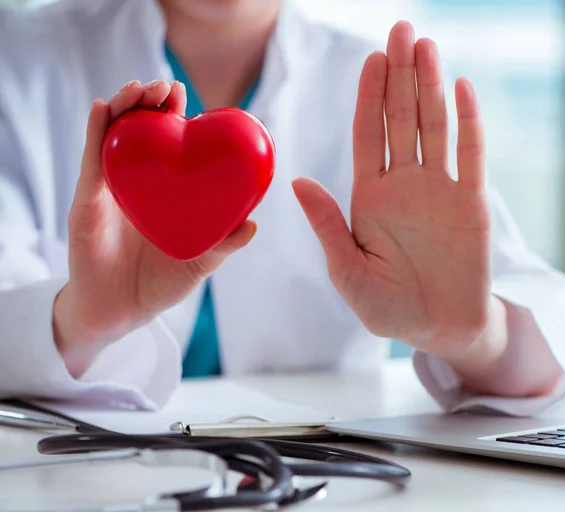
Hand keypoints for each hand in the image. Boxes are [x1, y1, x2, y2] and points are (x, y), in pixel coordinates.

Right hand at [53, 80, 255, 375]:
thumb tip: (253, 225)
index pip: (167, 143)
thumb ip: (224, 244)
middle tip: (163, 87)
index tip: (185, 97)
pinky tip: (102, 109)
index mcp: (162, 190)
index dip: (174, 116)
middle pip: (139, 131)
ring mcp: (110, 190)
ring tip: (139, 90)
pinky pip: (91, 163)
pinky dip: (95, 134)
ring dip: (124, 107)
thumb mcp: (199, 262)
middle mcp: (135, 183)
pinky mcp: (87, 202)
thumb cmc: (160, 284)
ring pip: (113, 137)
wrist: (122, 311)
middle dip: (149, 102)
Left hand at [293, 22, 494, 360]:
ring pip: (434, 126)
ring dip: (431, 86)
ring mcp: (439, 189)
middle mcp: (404, 184)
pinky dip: (470, 122)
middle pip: (400, 118)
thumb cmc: (387, 307)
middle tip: (401, 30)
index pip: (368, 135)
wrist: (437, 327)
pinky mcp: (471, 202)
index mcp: (370, 196)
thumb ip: (327, 225)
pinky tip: (462, 89)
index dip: (369, 97)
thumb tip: (296, 182)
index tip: (372, 59)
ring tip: (426, 46)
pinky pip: (472, 154)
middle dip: (400, 75)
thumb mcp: (348, 270)